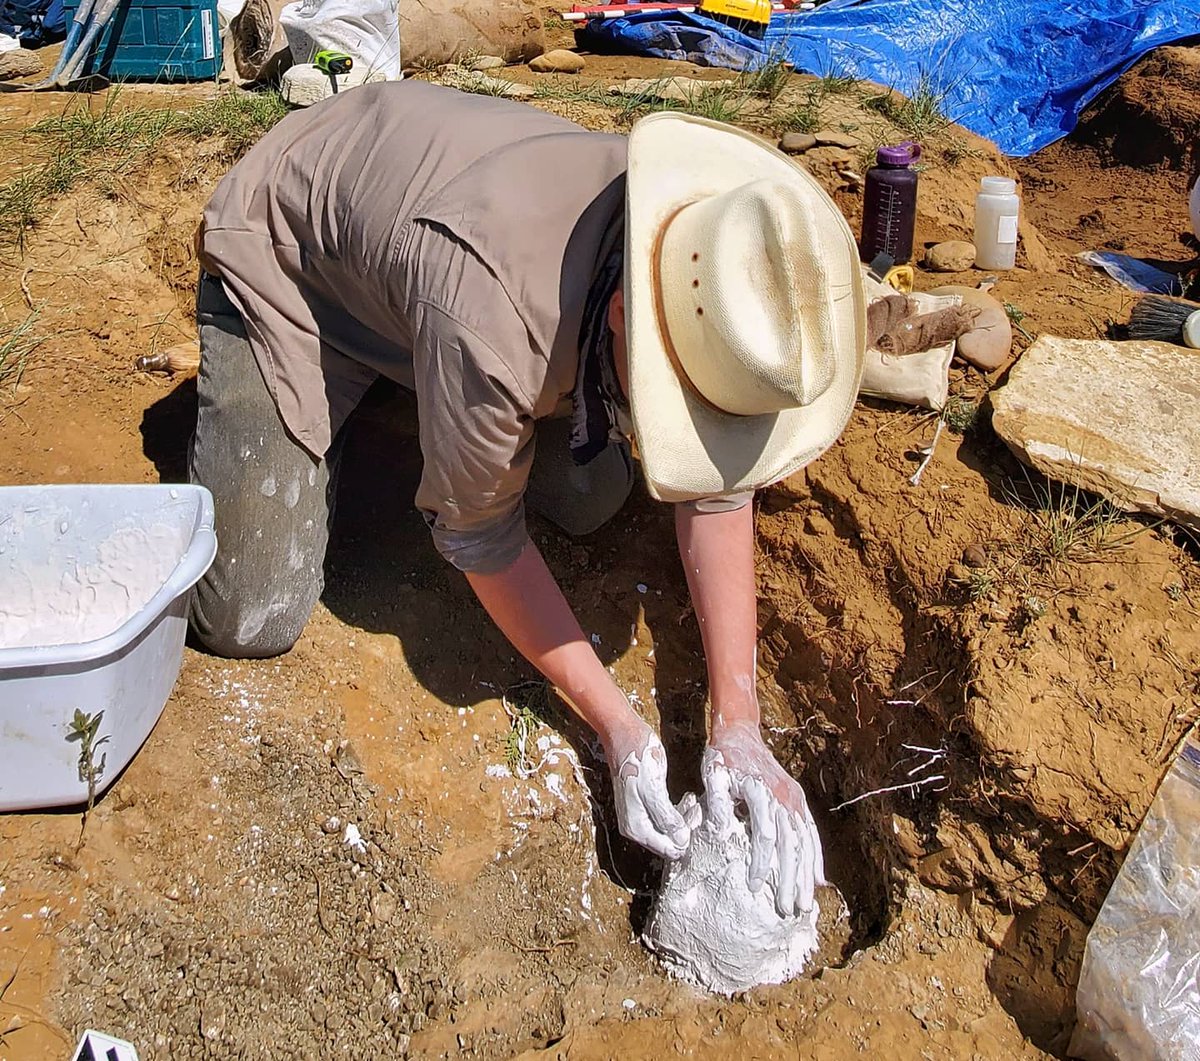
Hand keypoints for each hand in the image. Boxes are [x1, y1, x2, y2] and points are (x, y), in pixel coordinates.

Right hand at [604, 719, 690, 860]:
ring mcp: (639, 817)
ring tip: (692, 801)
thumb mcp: (653, 788)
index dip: (685, 837)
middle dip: (686, 829)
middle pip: (669, 843)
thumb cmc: (638, 758)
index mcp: (636, 827)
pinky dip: (679, 813)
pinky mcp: (645, 806)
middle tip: (695, 806)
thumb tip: (681, 841)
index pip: (667, 850)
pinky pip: (666, 820)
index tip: (695, 815)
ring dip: (684, 820)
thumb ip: (666, 817)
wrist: (623, 734)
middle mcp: (635, 828)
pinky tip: (687, 800)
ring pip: (669, 832)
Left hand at [705, 720, 825, 916]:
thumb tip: (720, 830)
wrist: (740, 732)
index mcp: (761, 792)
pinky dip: (816, 856)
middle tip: (789, 910)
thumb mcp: (712, 774)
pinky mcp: (798, 800)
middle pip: (791, 844)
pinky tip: (818, 879)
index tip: (755, 887)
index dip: (762, 862)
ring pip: (805, 842)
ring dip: (807, 875)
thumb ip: (717, 802)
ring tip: (806, 903)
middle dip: (791, 879)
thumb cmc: (722, 757)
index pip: (765, 835)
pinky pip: (811, 832)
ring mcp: (794, 798)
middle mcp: (784, 796)